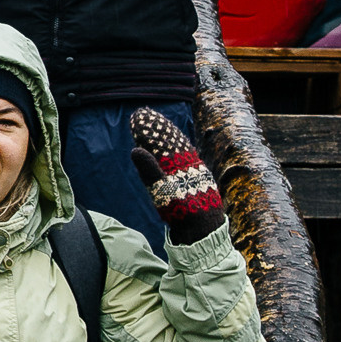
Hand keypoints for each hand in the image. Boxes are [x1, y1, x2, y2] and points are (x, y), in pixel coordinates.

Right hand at [128, 104, 226, 242]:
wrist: (204, 227)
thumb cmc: (181, 211)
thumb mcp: (162, 191)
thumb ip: (149, 170)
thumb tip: (136, 149)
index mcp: (178, 162)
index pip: (161, 139)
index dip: (149, 128)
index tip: (138, 117)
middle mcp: (187, 161)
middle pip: (170, 138)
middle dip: (156, 127)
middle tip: (143, 114)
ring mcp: (193, 167)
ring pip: (178, 144)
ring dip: (166, 133)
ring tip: (156, 123)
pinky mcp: (197, 174)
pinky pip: (185, 153)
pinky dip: (176, 144)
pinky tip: (173, 140)